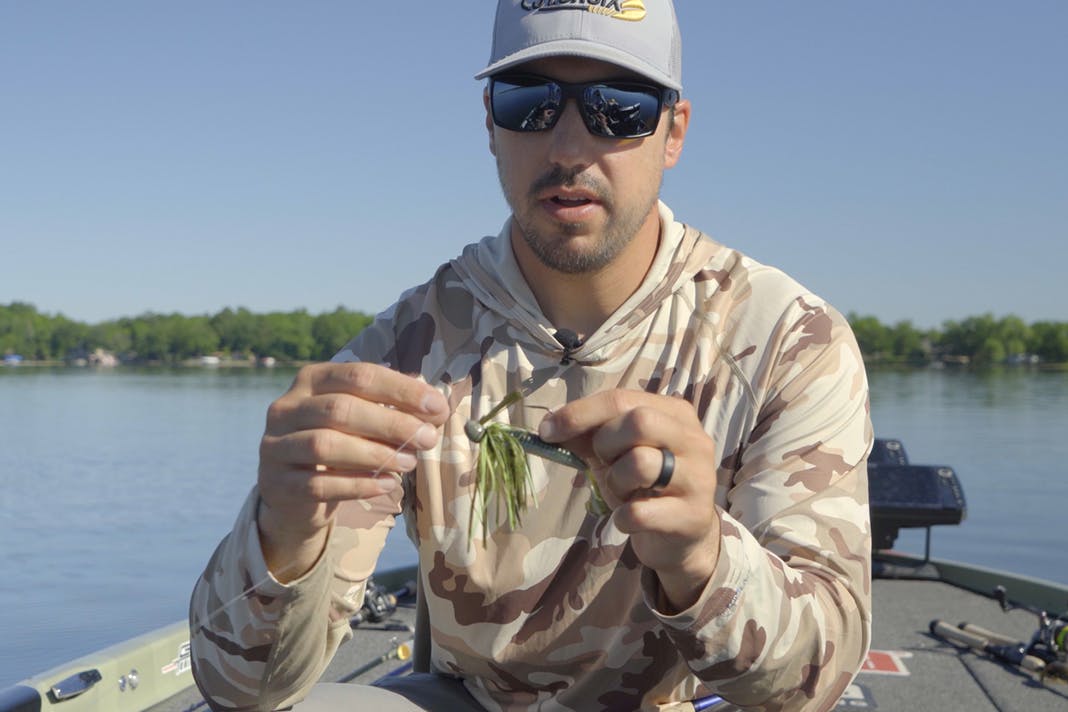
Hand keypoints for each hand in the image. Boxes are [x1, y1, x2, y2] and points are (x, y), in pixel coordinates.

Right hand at [256, 362, 448, 580]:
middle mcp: (286, 408)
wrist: (294, 492)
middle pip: (341, 409)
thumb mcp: (363, 418)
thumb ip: (394, 408)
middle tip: (428, 438)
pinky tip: (386, 484)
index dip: (401, 390)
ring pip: (325, 445)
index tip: (437, 407)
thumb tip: (437, 408)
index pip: (358, 375)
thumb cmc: (341, 443)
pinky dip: (358, 484)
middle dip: (391, 423)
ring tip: (409, 463)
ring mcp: (275, 446)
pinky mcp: (276, 484)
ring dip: (375, 454)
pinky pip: (318, 485)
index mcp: (312, 379)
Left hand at [538, 390, 720, 610]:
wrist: (682, 538)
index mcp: (674, 413)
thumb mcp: (616, 454)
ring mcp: (698, 478)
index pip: (622, 399)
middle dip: (605, 444)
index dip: (579, 413)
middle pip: (639, 421)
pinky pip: (640, 512)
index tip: (548, 430)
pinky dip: (621, 517)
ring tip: (623, 491)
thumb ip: (588, 435)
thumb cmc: (644, 487)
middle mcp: (693, 439)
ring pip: (641, 463)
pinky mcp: (692, 516)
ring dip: (615, 481)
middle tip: (603, 463)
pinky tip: (627, 519)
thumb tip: (550, 424)